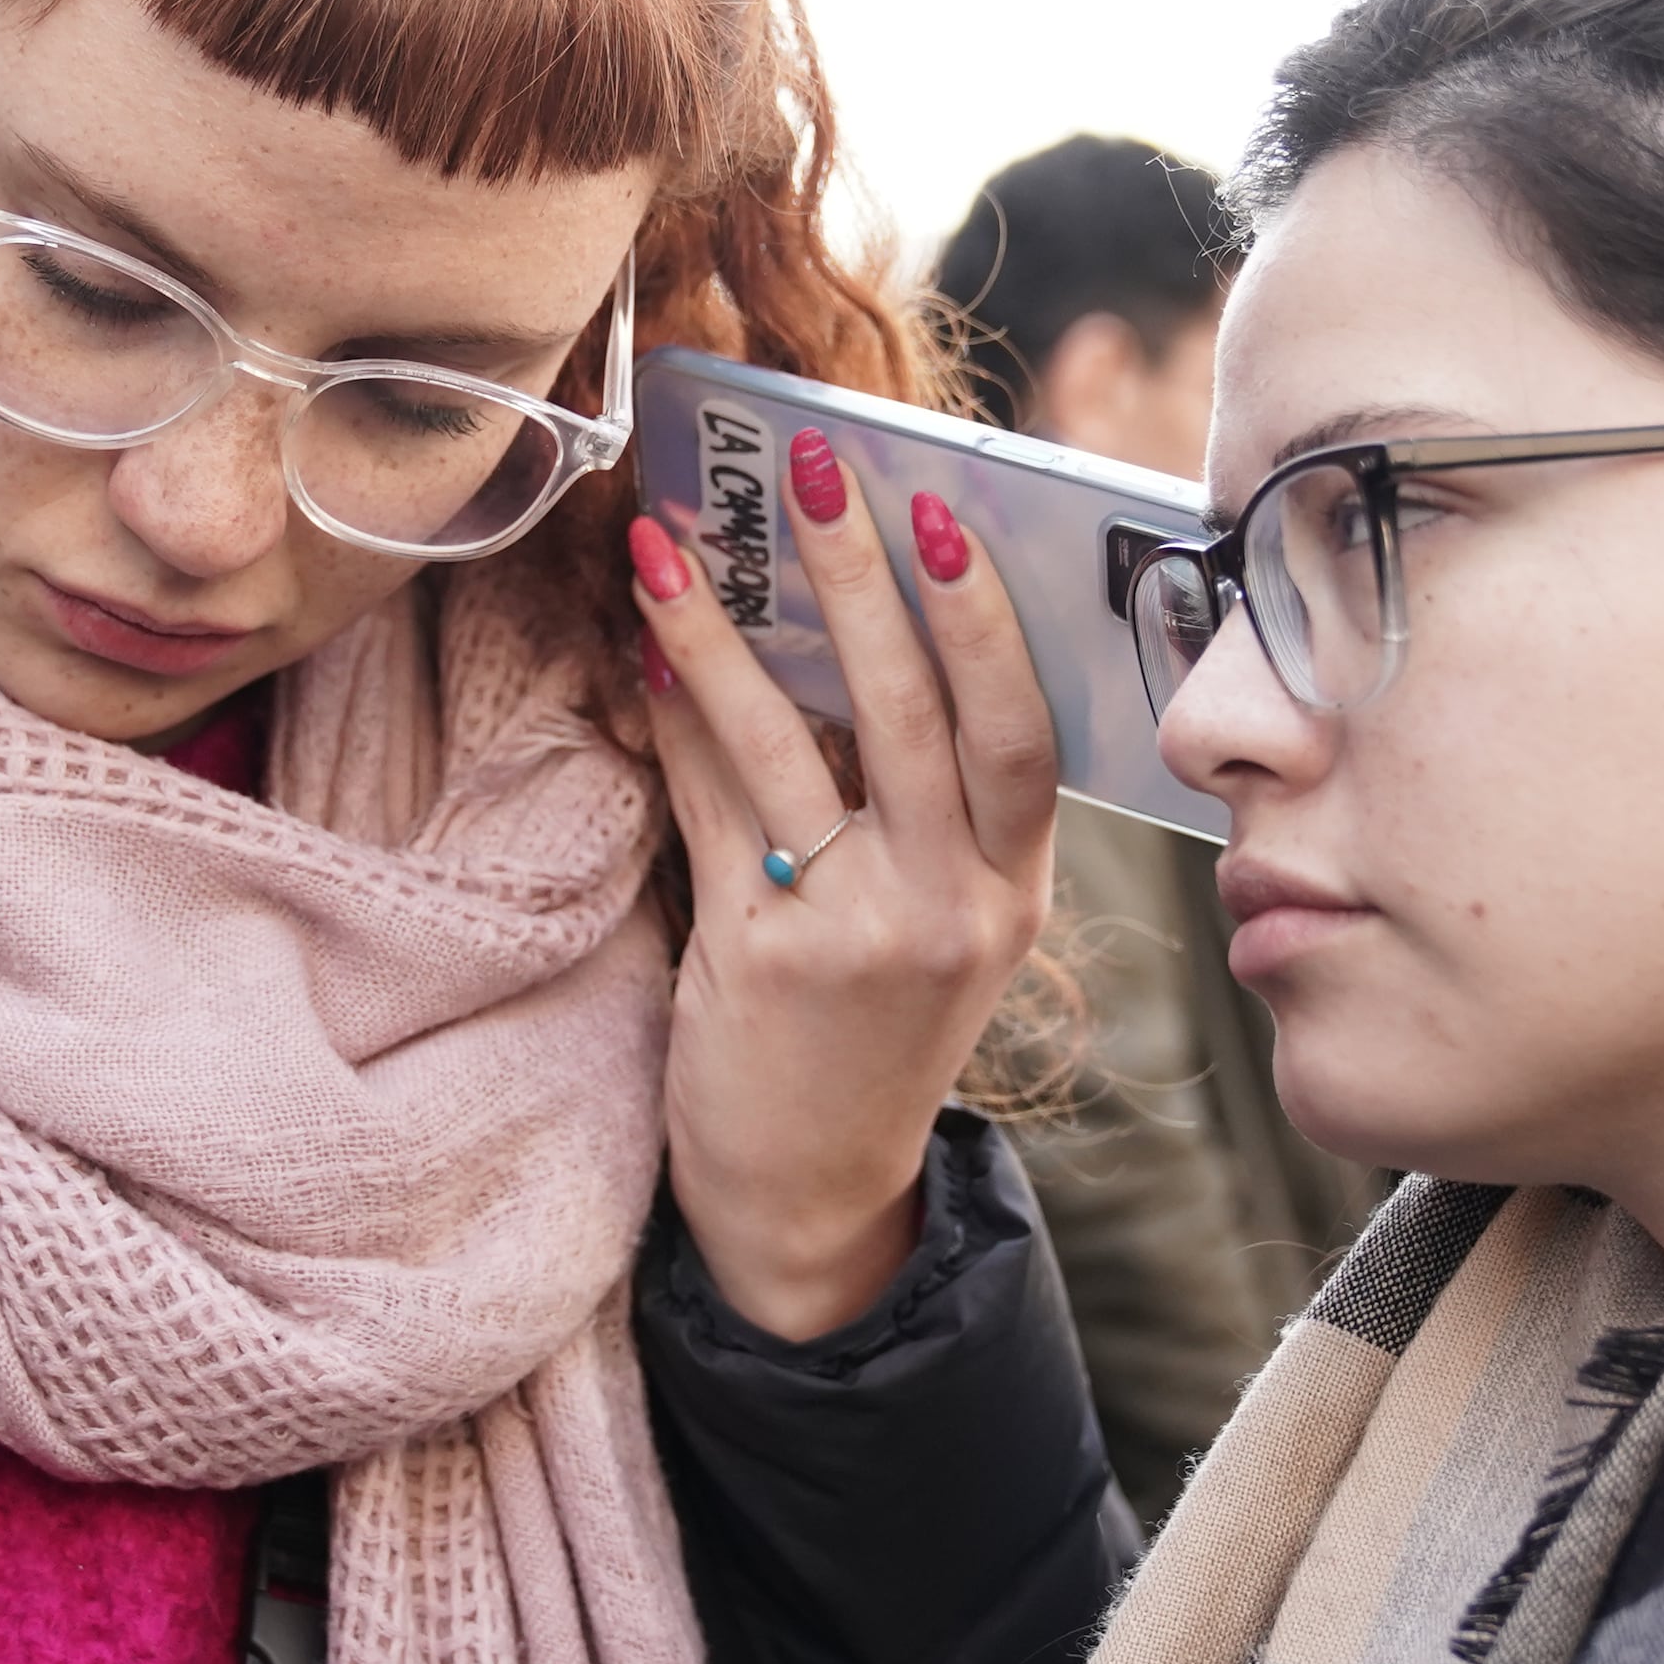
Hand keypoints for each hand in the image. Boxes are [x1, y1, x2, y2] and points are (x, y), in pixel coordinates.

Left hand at [631, 429, 1062, 1337]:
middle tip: (813, 469)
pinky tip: (642, 648)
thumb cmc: (870, 1031)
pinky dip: (675, 718)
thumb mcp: (939, 924)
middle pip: (915, 715)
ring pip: (789, 749)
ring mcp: (860, 939)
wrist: (813, 1194)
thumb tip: (847, 625)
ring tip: (673, 539)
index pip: (1021, 731)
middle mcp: (954, 911)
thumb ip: (920, 804)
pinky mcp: (762, 963)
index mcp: (1015, 889)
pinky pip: (711, 808)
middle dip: (859, 578)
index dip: (984, 617)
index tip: (943, 511)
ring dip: (724, 631)